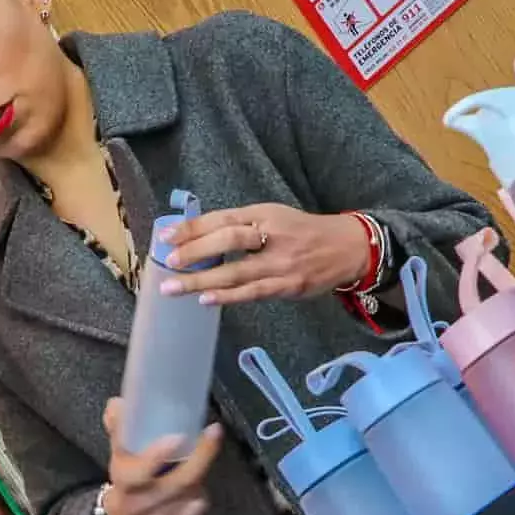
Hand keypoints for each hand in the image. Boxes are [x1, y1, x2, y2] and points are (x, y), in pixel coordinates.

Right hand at [101, 398, 220, 514]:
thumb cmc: (126, 480)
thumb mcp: (118, 455)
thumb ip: (119, 429)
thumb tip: (120, 404)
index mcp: (124, 482)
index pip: (136, 473)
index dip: (155, 457)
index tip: (177, 437)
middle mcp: (143, 505)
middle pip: (179, 482)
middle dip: (200, 456)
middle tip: (214, 432)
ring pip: (192, 493)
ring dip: (200, 472)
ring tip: (201, 454)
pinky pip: (197, 506)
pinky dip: (199, 492)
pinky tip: (194, 484)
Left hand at [158, 203, 368, 305]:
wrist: (347, 248)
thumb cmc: (301, 232)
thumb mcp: (273, 216)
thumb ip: (240, 225)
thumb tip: (195, 238)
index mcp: (265, 214)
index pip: (223, 219)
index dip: (193, 228)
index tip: (166, 238)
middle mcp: (272, 235)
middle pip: (229, 240)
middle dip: (195, 251)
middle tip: (169, 261)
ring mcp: (281, 263)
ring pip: (236, 272)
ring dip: (202, 281)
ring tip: (174, 287)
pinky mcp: (289, 286)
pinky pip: (254, 293)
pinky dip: (229, 297)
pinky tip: (207, 300)